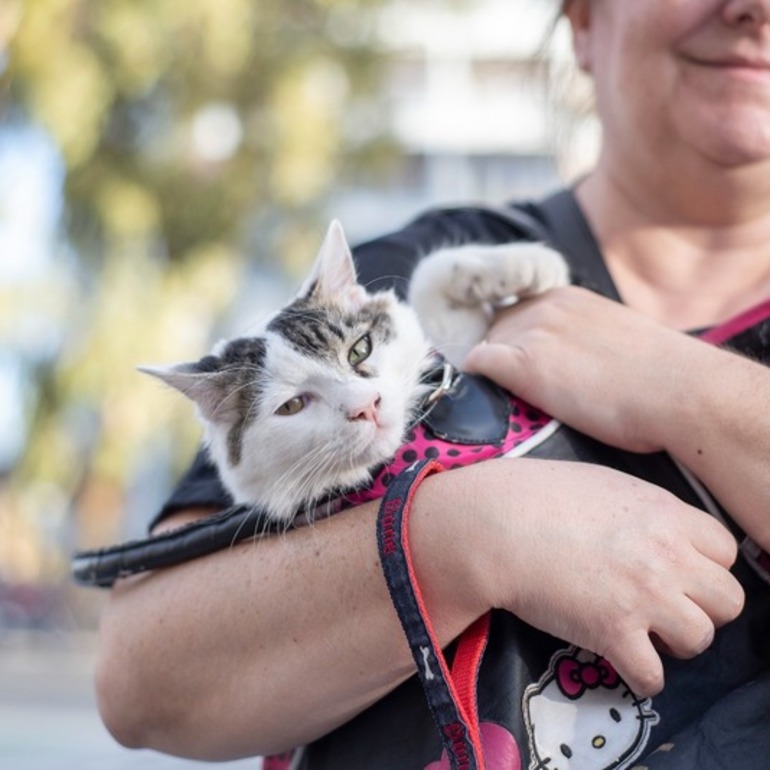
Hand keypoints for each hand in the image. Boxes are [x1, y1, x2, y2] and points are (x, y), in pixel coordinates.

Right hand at [423, 459, 743, 697]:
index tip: (677, 572)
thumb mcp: (604, 483)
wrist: (495, 523)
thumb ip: (645, 508)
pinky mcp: (614, 633)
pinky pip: (653, 676)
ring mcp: (644, 596)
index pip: (725, 551)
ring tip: (643, 633)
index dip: (703, 565)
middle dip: (700, 606)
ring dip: (674, 641)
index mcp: (666, 514)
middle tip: (664, 606)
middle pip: (727, 600)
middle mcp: (667, 556)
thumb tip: (657, 528)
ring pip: (701, 639)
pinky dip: (640, 674)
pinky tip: (620, 657)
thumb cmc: (538, 495)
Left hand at [463, 286, 708, 452]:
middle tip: (505, 389)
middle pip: (496, 329)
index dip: (513, 342)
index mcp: (567, 298)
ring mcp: (534, 332)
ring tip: (497, 400)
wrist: (681, 392)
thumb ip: (586, 339)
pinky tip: (481, 398)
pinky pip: (478, 362)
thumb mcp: (617, 341)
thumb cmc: (662, 378)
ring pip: (484, 347)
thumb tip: (576, 363)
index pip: (517, 314)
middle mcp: (545, 307)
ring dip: (487, 373)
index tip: (516, 365)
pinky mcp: (526, 364)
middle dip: (498, 357)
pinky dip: (475, 378)